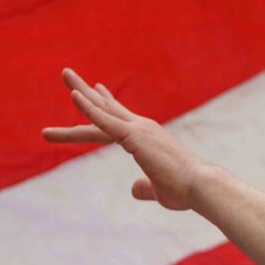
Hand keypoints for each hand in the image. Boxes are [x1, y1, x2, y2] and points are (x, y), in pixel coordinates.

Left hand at [42, 68, 204, 209]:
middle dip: (85, 91)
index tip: (95, 88)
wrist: (200, 186)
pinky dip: (90, 108)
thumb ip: (144, 187)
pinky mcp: (135, 136)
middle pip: (106, 107)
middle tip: (66, 74)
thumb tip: (133, 190)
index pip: (118, 118)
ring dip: (80, 92)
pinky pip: (106, 120)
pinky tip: (74, 97)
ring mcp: (138, 130)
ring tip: (64, 74)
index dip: (103, 105)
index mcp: (146, 138)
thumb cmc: (184, 189)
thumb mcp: (158, 190)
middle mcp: (142, 128)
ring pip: (101, 110)